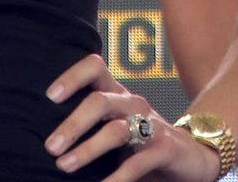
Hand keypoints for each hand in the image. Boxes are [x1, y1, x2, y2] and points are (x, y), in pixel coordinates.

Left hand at [45, 54, 219, 181]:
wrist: (191, 156)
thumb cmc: (141, 142)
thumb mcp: (115, 127)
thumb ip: (89, 128)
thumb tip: (46, 143)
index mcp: (117, 94)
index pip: (95, 68)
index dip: (73, 77)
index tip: (50, 97)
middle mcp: (132, 104)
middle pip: (100, 101)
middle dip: (73, 123)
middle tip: (51, 147)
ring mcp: (150, 125)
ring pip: (116, 131)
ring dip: (88, 149)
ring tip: (65, 167)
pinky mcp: (164, 149)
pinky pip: (137, 162)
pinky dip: (116, 177)